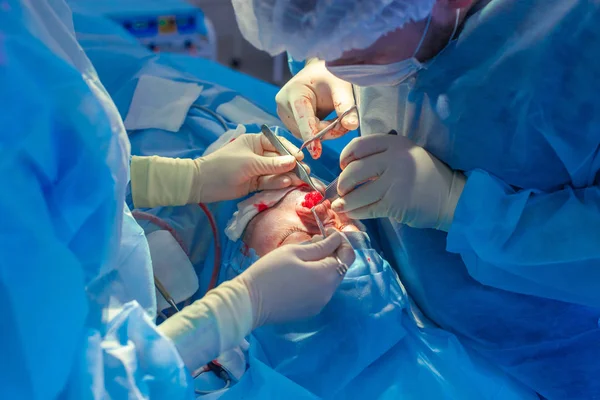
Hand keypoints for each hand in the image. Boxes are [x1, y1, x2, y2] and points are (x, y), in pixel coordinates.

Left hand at [191, 133, 307, 202]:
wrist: (203, 184)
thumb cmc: (225, 166)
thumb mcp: (250, 163)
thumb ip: (273, 164)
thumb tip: (294, 161)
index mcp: (256, 142)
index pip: (278, 143)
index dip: (290, 150)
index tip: (300, 158)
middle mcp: (258, 154)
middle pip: (280, 159)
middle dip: (293, 165)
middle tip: (306, 172)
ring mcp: (257, 169)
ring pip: (277, 172)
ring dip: (288, 176)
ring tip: (301, 180)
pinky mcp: (255, 183)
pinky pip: (270, 182)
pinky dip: (278, 183)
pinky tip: (288, 183)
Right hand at [239, 231, 355, 327]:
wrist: (249, 302)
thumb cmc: (269, 271)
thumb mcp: (294, 252)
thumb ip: (320, 245)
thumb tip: (337, 239)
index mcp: (327, 275)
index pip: (348, 255)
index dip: (341, 241)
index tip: (327, 232)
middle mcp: (329, 292)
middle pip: (340, 268)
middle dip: (332, 252)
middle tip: (314, 241)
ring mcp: (320, 304)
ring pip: (330, 280)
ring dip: (324, 266)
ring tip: (304, 257)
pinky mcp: (310, 311)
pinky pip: (320, 291)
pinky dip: (316, 280)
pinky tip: (299, 275)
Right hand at [276, 59, 358, 158]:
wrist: (320, 71)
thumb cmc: (330, 75)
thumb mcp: (342, 86)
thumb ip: (346, 106)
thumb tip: (351, 126)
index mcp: (294, 92)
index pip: (303, 119)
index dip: (312, 136)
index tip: (316, 153)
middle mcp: (283, 104)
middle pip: (306, 130)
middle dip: (326, 131)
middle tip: (344, 122)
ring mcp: (283, 113)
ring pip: (305, 135)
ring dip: (323, 132)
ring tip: (335, 117)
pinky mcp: (287, 120)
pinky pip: (304, 133)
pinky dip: (318, 131)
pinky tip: (326, 120)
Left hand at [331, 135, 466, 230]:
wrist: (451, 197)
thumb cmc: (426, 176)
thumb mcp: (407, 154)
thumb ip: (382, 155)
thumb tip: (347, 168)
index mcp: (395, 143)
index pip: (358, 146)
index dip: (345, 157)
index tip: (342, 167)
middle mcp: (394, 159)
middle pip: (353, 171)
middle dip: (342, 184)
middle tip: (341, 191)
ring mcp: (394, 182)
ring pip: (357, 193)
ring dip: (345, 202)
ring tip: (341, 206)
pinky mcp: (394, 203)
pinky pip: (367, 208)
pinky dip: (356, 212)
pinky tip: (353, 213)